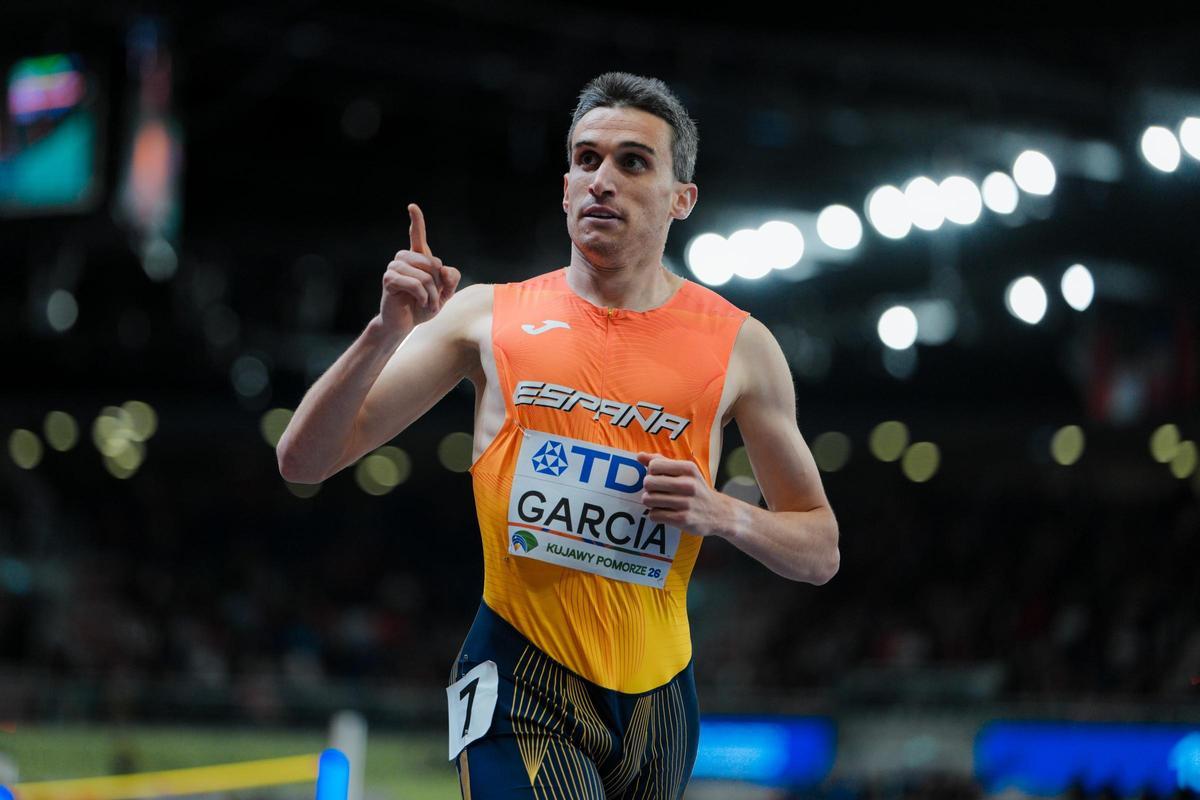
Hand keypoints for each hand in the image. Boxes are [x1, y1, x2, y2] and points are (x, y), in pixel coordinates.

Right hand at [380, 203, 461, 331]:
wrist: (404, 325)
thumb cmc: (423, 307)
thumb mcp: (445, 293)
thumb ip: (451, 279)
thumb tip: (444, 268)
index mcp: (417, 259)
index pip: (417, 236)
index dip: (416, 221)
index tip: (412, 206)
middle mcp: (403, 259)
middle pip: (433, 263)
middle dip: (439, 284)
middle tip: (433, 298)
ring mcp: (394, 268)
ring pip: (425, 275)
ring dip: (431, 293)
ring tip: (427, 303)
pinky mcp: (389, 279)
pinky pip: (415, 284)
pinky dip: (423, 297)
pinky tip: (420, 304)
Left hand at [636, 452, 731, 537]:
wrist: (719, 513)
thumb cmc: (696, 490)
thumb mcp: (686, 471)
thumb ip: (662, 462)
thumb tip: (640, 456)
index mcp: (688, 469)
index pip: (654, 466)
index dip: (651, 472)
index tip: (659, 478)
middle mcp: (688, 485)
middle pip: (648, 483)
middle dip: (649, 488)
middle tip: (657, 491)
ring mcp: (686, 503)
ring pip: (648, 500)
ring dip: (650, 502)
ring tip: (660, 502)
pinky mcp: (682, 519)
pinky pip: (654, 515)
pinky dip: (655, 514)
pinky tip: (665, 512)